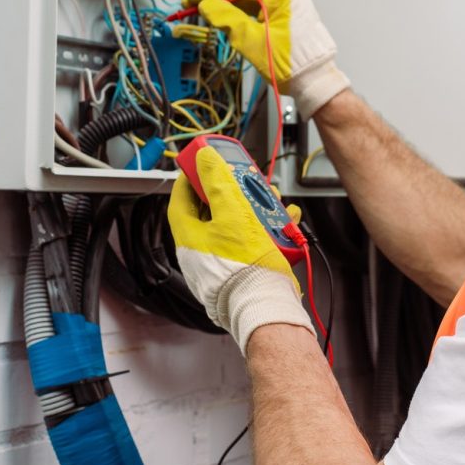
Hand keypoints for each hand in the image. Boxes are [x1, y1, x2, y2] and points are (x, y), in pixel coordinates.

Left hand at [167, 147, 314, 353]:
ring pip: (235, 225)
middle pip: (213, 210)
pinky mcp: (240, 270)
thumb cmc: (244, 268)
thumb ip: (218, 183)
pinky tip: (284, 223)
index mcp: (189, 237)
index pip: (180, 199)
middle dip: (233, 193)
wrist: (265, 306)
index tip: (200, 164)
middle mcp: (200, 251)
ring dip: (255, 209)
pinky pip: (250, 242)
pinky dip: (266, 229)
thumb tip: (204, 158)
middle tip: (247, 182)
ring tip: (273, 203)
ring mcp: (220, 262)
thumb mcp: (232, 213)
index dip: (189, 179)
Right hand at [184, 0, 349, 119]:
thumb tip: (207, 6)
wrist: (316, 84)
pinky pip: (258, 9)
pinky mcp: (284, 20)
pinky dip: (239, 12)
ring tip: (204, 11)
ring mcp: (287, 8)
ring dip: (226, 3)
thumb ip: (228, 20)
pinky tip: (224, 17)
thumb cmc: (292, 64)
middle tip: (192, 2)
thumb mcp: (253, 42)